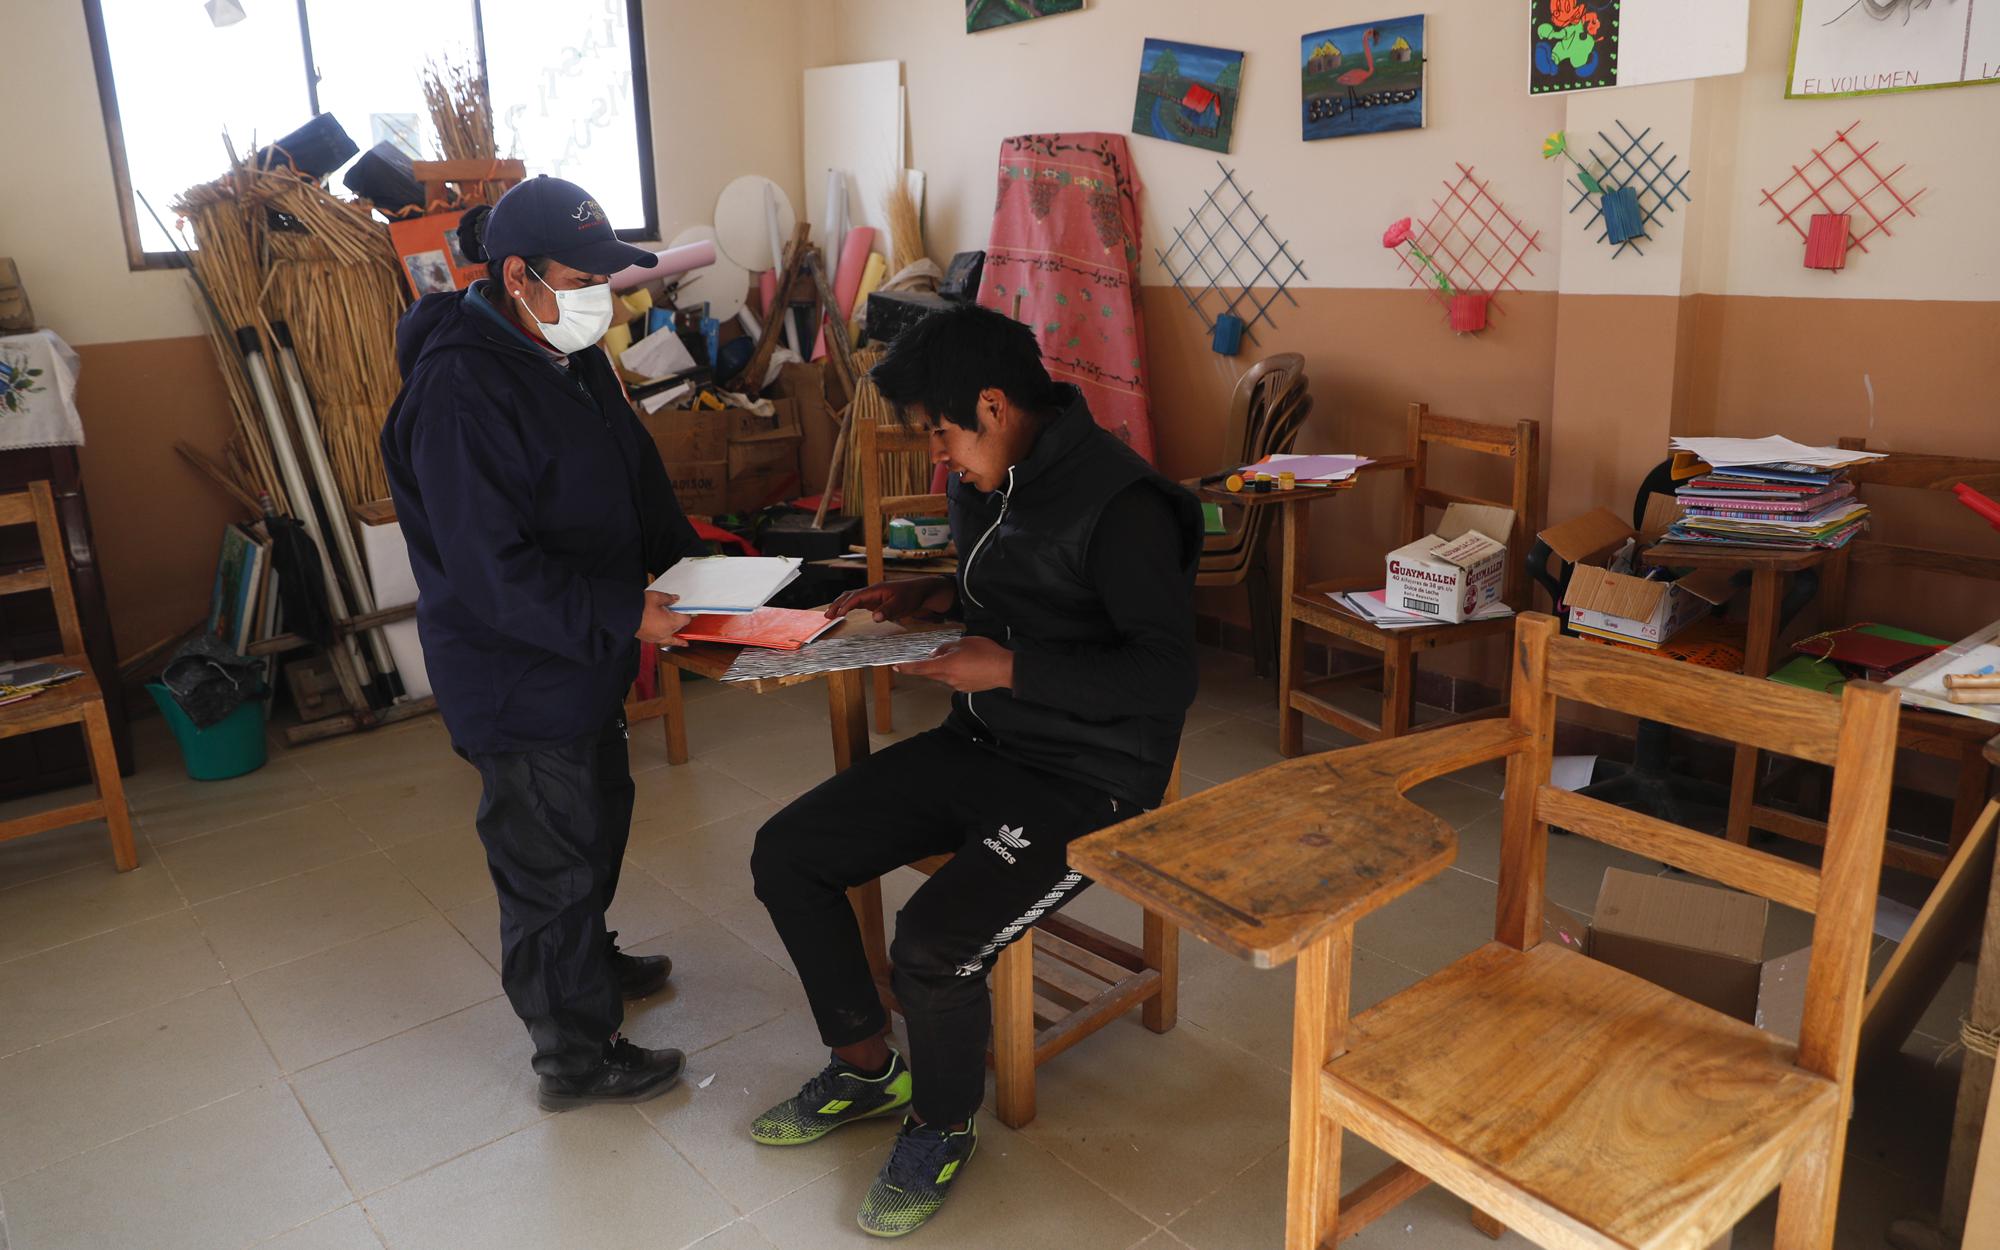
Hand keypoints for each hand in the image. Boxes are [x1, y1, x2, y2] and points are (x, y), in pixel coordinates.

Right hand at [636, 590, 691, 646]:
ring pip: (671, 636)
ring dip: (675, 634)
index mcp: (671, 622)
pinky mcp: (649, 639)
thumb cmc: (639, 607)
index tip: (690, 611)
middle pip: (679, 628)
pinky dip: (666, 639)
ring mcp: (657, 637)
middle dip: (680, 622)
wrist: (623, 615)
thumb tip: (675, 599)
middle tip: (680, 616)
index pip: (686, 619)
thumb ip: (668, 598)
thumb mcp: (656, 597)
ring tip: (683, 641)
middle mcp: (666, 632)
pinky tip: (667, 640)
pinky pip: (662, 641)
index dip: (688, 614)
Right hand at [827, 575, 954, 622]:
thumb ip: (888, 610)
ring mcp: (873, 596)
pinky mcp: (875, 601)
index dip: (846, 605)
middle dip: (837, 604)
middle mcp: (872, 591)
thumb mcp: (902, 604)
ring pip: (852, 598)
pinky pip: (858, 602)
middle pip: (849, 595)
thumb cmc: (912, 595)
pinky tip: (843, 613)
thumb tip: (875, 617)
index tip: (838, 614)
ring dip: (840, 605)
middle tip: (827, 616)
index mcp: (876, 590)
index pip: (856, 597)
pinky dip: (848, 606)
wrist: (922, 592)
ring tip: (830, 615)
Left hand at [894, 636, 1013, 692]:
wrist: (1005, 670)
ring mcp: (957, 685)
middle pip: (931, 673)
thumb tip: (937, 653)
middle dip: (929, 665)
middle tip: (933, 656)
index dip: (907, 667)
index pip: (921, 668)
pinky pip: (954, 679)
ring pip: (943, 675)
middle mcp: (949, 678)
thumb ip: (947, 647)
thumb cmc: (986, 653)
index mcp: (946, 666)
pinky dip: (956, 672)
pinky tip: (968, 665)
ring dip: (945, 667)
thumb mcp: (964, 642)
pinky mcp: (965, 688)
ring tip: (962, 657)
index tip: (896, 666)